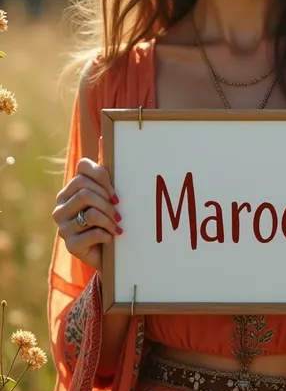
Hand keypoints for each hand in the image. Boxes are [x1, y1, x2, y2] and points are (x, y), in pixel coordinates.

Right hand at [52, 154, 121, 270]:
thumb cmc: (107, 218)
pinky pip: (93, 232)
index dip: (103, 176)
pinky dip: (107, 235)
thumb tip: (105, 137)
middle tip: (118, 212)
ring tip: (117, 226)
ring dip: (110, 219)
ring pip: (90, 211)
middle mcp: (61, 205)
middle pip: (86, 190)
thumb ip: (104, 169)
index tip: (115, 192)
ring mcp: (62, 225)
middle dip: (108, 202)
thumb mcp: (106, 192)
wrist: (105, 252)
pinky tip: (110, 238)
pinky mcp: (69, 244)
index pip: (83, 168)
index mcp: (69, 189)